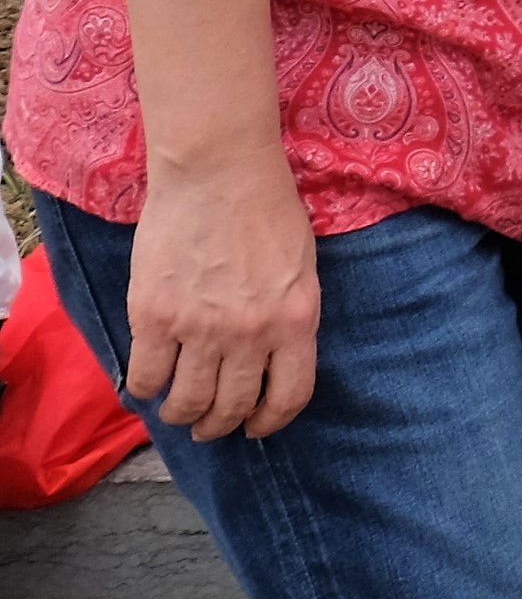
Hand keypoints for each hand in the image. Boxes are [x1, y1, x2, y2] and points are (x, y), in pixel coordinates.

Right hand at [125, 152, 320, 440]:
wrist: (219, 172)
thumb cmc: (266, 210)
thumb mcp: (301, 267)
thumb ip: (288, 315)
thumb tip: (270, 359)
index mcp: (296, 318)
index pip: (289, 395)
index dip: (270, 421)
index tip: (255, 427)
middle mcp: (251, 332)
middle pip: (232, 407)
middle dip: (219, 425)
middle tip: (208, 425)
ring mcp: (200, 327)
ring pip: (186, 402)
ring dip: (180, 415)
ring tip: (177, 410)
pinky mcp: (154, 316)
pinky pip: (145, 377)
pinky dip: (144, 389)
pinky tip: (148, 382)